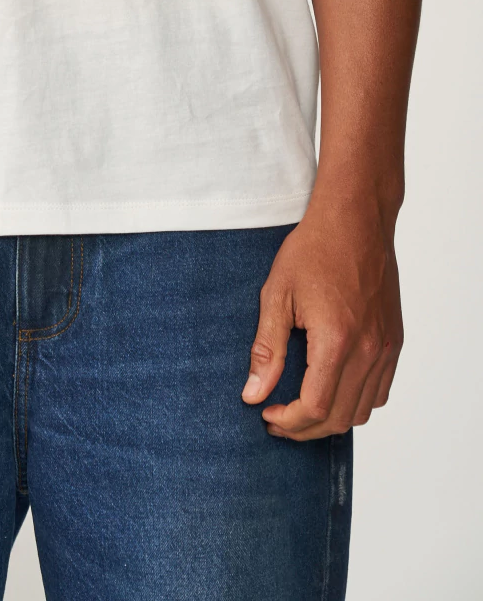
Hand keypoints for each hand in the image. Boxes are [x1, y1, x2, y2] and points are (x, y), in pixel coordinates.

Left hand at [242, 197, 402, 439]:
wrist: (355, 220)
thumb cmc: (313, 250)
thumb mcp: (277, 294)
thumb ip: (266, 348)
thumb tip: (253, 394)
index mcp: (337, 341)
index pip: (315, 408)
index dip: (288, 421)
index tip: (266, 414)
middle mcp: (368, 350)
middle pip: (340, 418)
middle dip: (305, 428)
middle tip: (277, 417)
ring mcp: (386, 347)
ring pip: (363, 410)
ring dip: (331, 419)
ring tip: (301, 408)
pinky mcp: (394, 341)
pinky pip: (380, 391)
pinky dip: (356, 402)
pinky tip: (331, 389)